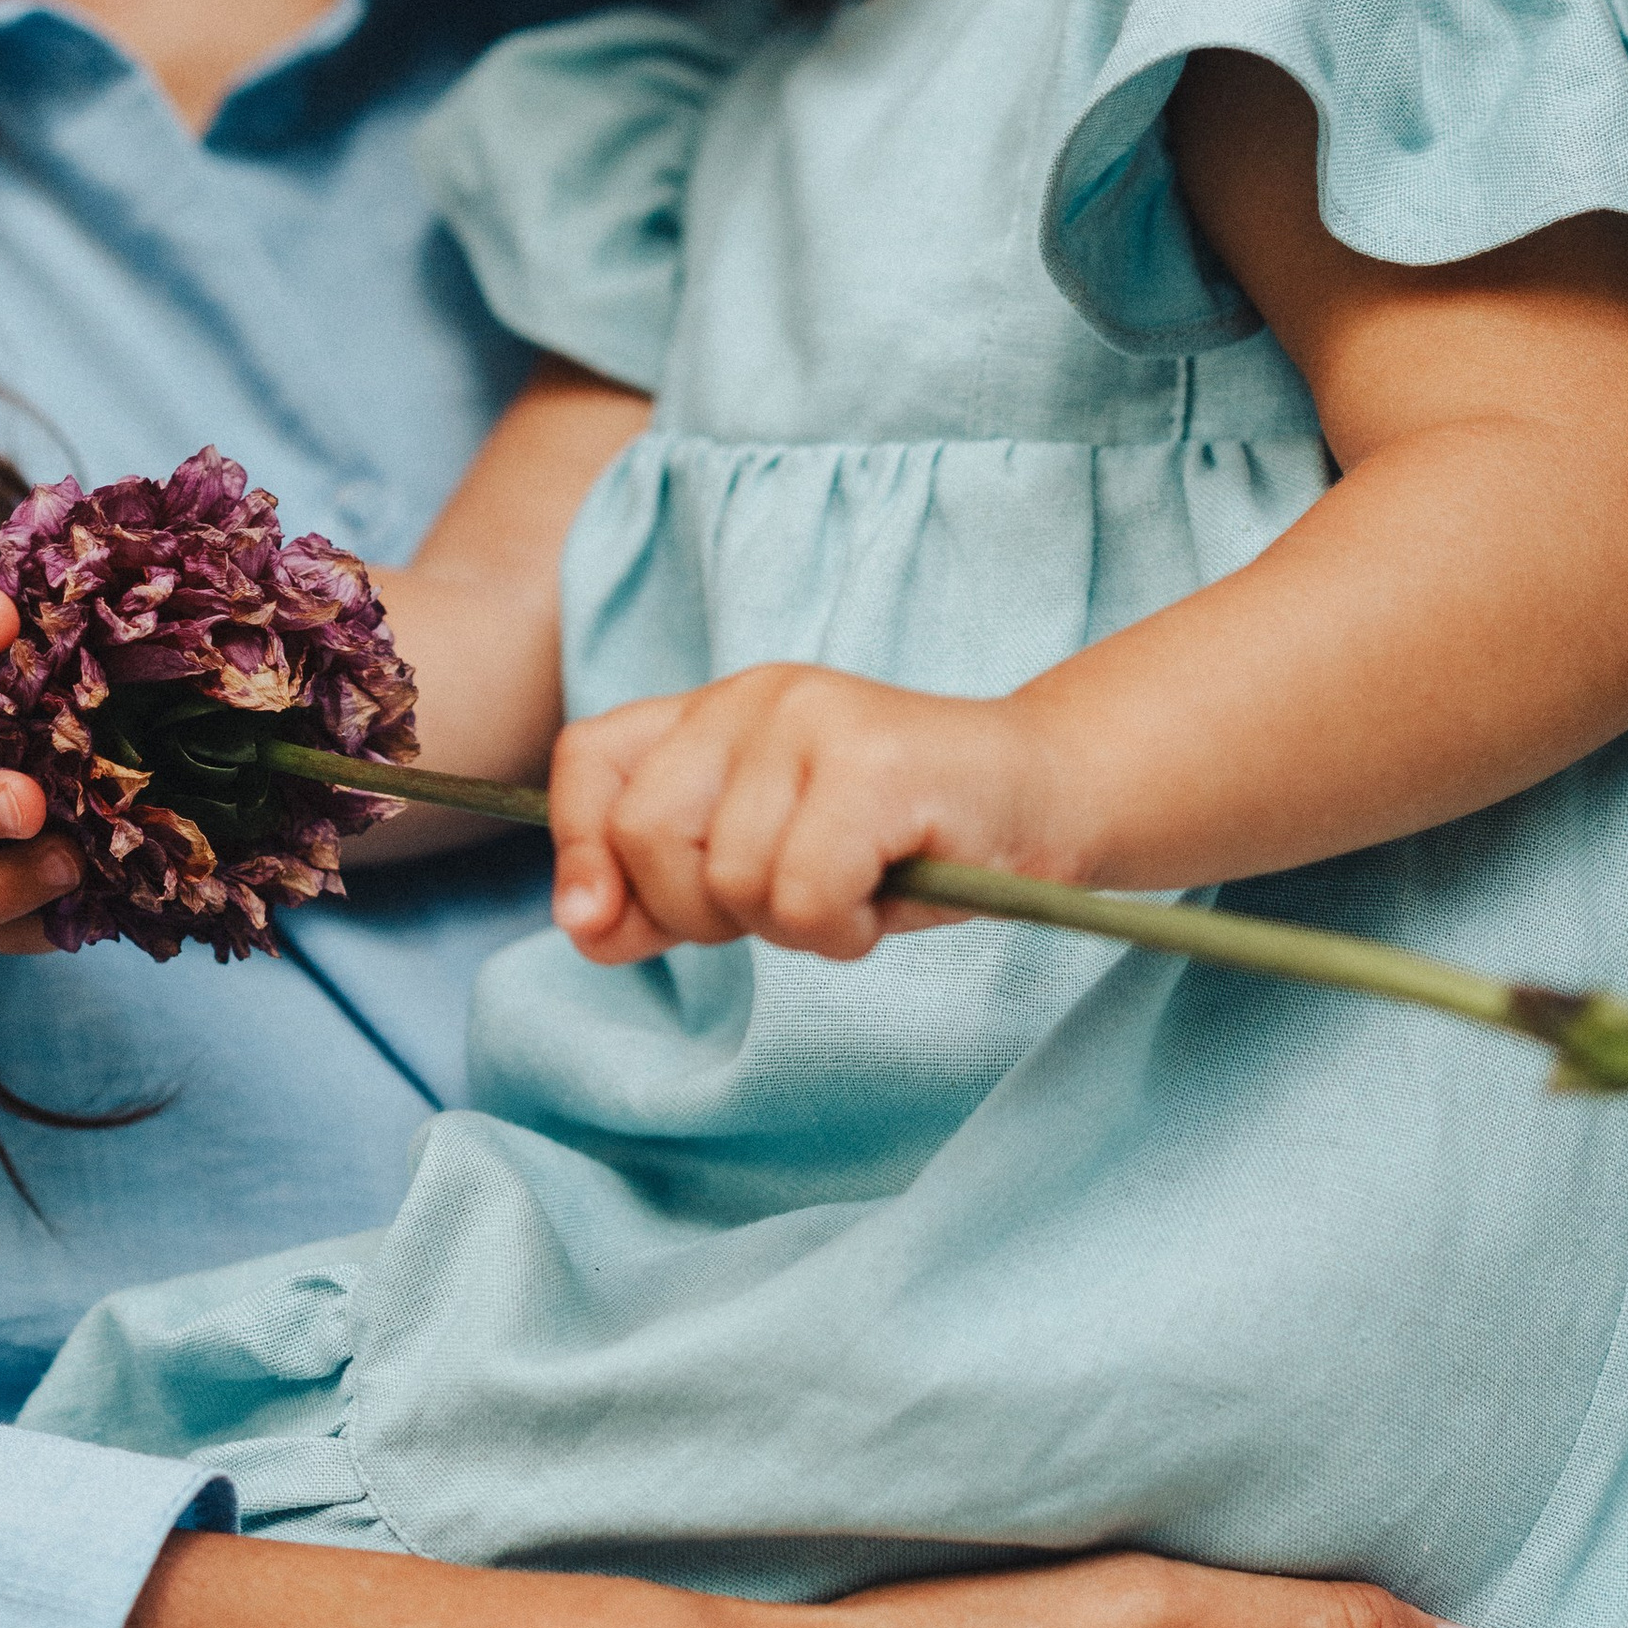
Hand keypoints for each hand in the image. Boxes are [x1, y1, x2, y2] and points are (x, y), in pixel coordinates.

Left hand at [548, 665, 1076, 965]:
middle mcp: (751, 696)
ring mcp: (811, 719)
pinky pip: (801, 898)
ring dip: (793, 927)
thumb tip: (582, 927)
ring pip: (731, 882)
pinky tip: (884, 897)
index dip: (582, 851)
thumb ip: (661, 894)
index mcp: (713, 713)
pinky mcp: (869, 762)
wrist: (1045, 799)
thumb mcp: (760, 874)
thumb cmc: (904, 843)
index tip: (611, 920)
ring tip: (854, 890)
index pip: (589, 762)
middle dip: (702, 913)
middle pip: (645, 836)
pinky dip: (841, 931)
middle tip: (785, 905)